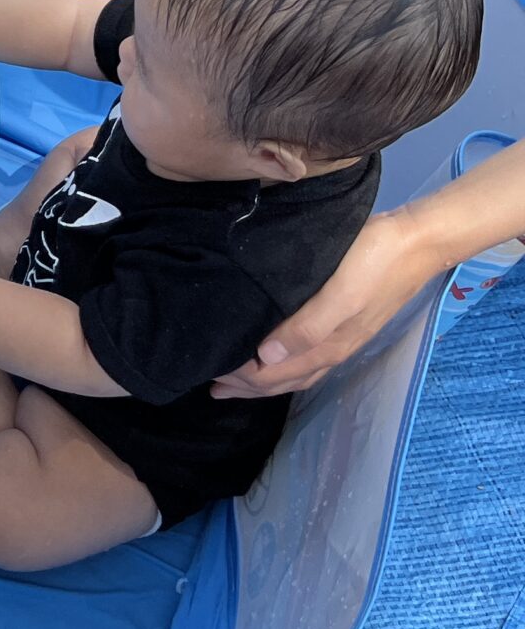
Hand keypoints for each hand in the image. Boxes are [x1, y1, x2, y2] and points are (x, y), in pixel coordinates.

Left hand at [212, 210, 435, 398]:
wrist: (417, 241)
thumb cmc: (374, 262)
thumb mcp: (340, 294)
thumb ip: (307, 328)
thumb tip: (266, 358)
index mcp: (329, 346)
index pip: (276, 375)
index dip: (242, 379)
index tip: (210, 371)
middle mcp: (335, 349)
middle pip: (285, 380)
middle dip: (248, 387)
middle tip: (212, 386)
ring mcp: (342, 337)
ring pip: (297, 371)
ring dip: (265, 380)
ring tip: (236, 381)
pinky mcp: (346, 322)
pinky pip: (309, 357)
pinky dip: (286, 365)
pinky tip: (275, 357)